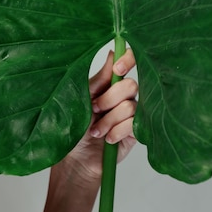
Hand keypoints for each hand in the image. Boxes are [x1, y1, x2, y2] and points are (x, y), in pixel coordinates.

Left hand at [56, 49, 137, 184]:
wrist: (76, 158)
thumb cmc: (74, 127)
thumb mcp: (81, 98)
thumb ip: (99, 78)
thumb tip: (112, 52)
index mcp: (110, 84)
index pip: (128, 62)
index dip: (128, 60)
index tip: (118, 68)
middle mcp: (123, 96)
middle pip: (131, 85)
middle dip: (109, 99)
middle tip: (94, 110)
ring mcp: (132, 114)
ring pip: (130, 107)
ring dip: (109, 120)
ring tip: (96, 131)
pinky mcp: (137, 131)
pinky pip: (134, 124)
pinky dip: (117, 131)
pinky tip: (107, 138)